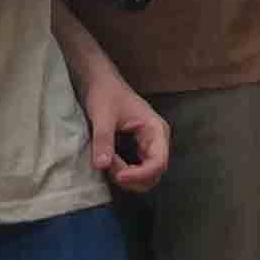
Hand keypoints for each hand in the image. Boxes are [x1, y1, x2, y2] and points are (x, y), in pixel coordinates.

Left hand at [79, 69, 169, 193]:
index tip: (118, 176)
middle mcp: (157, 140)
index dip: (140, 175)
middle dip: (132, 177)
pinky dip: (124, 171)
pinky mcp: (139, 148)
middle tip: (109, 164)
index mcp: (156, 130)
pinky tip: (109, 161)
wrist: (100, 83)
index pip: (158, 163)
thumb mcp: (102, 115)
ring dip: (127, 176)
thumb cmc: (104, 93)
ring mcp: (149, 145)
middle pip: (154, 174)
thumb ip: (103, 139)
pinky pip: (137, 168)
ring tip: (107, 160)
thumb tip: (102, 165)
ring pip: (146, 175)